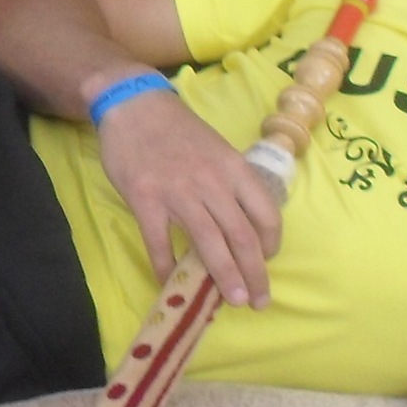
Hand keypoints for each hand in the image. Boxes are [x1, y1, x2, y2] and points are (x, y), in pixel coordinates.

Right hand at [93, 89, 280, 306]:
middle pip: (242, 237)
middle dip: (254, 274)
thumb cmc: (179, 130)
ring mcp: (178, 192)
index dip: (272, 244)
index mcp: (234, 169)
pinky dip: (166, 267)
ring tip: (233, 301)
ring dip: (224, 277)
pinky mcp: (145, 199)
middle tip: (258, 301)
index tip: (268, 261)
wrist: (135, 105)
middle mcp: (212, 182)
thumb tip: (243, 224)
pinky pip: (160, 242)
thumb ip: (231, 183)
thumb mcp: (218, 149)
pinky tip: (171, 283)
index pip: (266, 214)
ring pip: (208, 243)